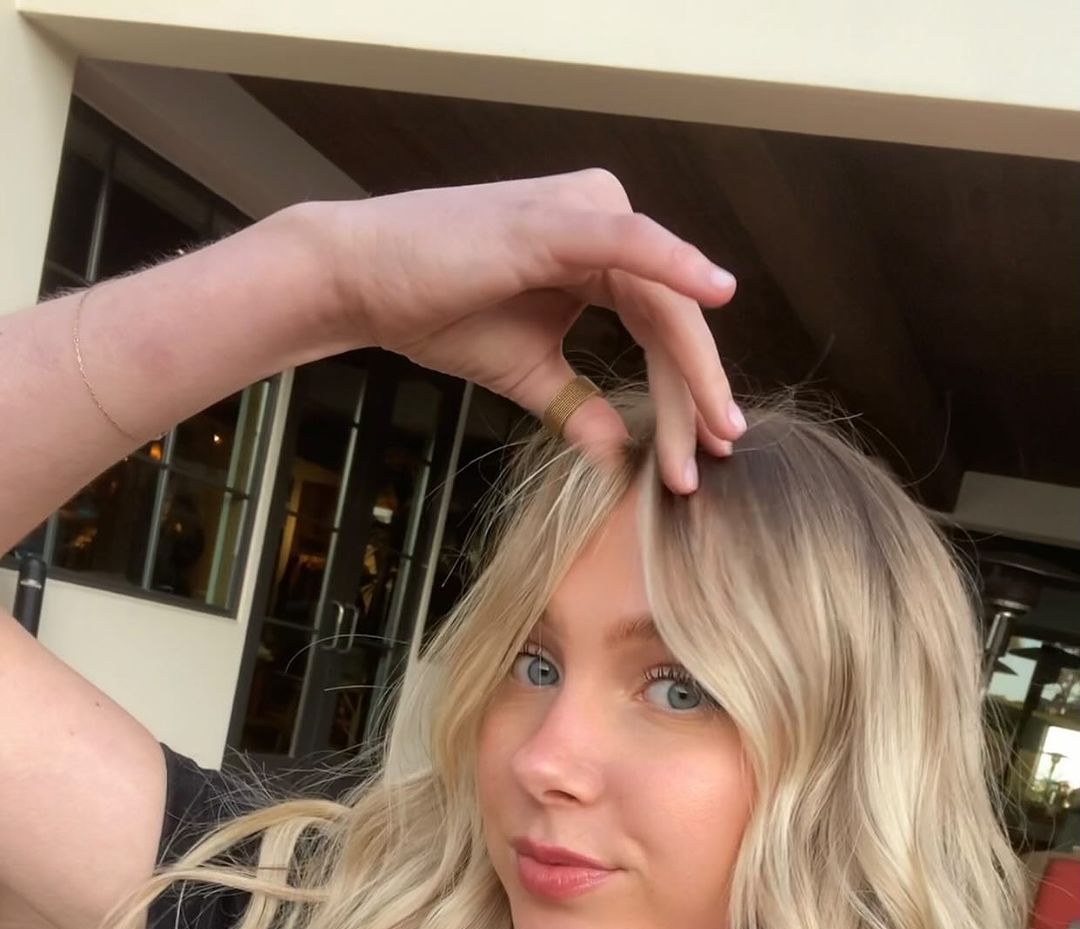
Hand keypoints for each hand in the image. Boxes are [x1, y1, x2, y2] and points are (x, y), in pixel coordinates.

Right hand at [319, 172, 742, 492]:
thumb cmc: (436, 310)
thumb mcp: (526, 373)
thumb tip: (616, 458)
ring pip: (661, 297)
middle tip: (717, 454)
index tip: (702, 456)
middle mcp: (602, 218)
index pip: (659, 328)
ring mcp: (582, 212)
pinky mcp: (556, 221)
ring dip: (691, 367)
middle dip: (696, 392)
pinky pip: (631, 243)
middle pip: (671, 317)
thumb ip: (577, 406)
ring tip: (714, 427)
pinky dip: (677, 264)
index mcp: (599, 252)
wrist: (362, 279)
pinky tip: (717, 291)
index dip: (685, 394)